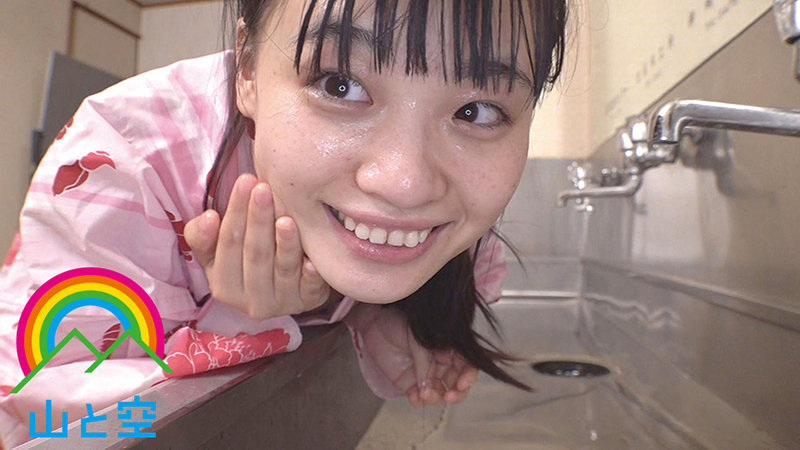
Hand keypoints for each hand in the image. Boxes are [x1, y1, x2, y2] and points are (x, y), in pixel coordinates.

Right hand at [184, 174, 329, 318]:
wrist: (286, 292)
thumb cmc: (247, 259)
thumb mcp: (219, 252)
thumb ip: (203, 235)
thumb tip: (209, 217)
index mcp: (223, 285)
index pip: (227, 244)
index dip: (235, 212)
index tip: (244, 181)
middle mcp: (250, 300)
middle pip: (255, 255)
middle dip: (258, 220)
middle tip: (264, 189)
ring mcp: (281, 304)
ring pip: (282, 270)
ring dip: (285, 244)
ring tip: (286, 219)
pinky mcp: (307, 303)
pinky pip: (310, 289)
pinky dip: (311, 275)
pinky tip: (312, 259)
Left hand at [345, 303, 477, 406]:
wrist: (375, 323)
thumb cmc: (400, 321)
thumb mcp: (417, 337)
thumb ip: (425, 361)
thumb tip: (428, 386)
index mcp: (450, 349)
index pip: (467, 365)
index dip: (469, 376)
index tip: (462, 384)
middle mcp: (442, 364)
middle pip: (458, 385)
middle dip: (456, 394)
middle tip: (448, 396)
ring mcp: (426, 376)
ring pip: (439, 394)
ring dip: (435, 398)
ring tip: (423, 394)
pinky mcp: (410, 384)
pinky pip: (420, 399)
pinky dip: (419, 401)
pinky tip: (414, 398)